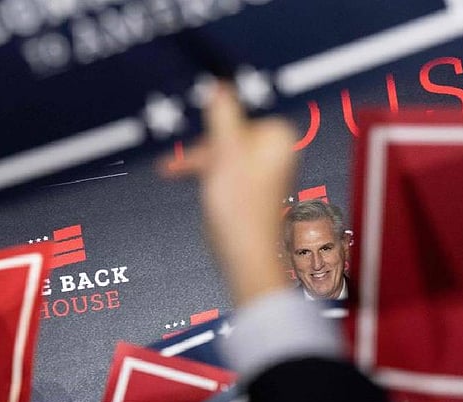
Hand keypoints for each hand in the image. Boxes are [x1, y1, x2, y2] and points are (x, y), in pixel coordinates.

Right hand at [161, 83, 296, 304]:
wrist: (247, 257)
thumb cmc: (241, 214)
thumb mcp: (223, 152)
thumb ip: (222, 114)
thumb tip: (220, 84)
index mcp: (278, 137)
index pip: (235, 116)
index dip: (211, 133)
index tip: (195, 144)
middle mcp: (278, 153)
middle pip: (229, 137)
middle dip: (205, 153)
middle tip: (183, 168)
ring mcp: (269, 174)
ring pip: (225, 157)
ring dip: (206, 169)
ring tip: (197, 188)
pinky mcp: (258, 192)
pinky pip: (229, 175)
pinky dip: (214, 182)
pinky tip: (209, 199)